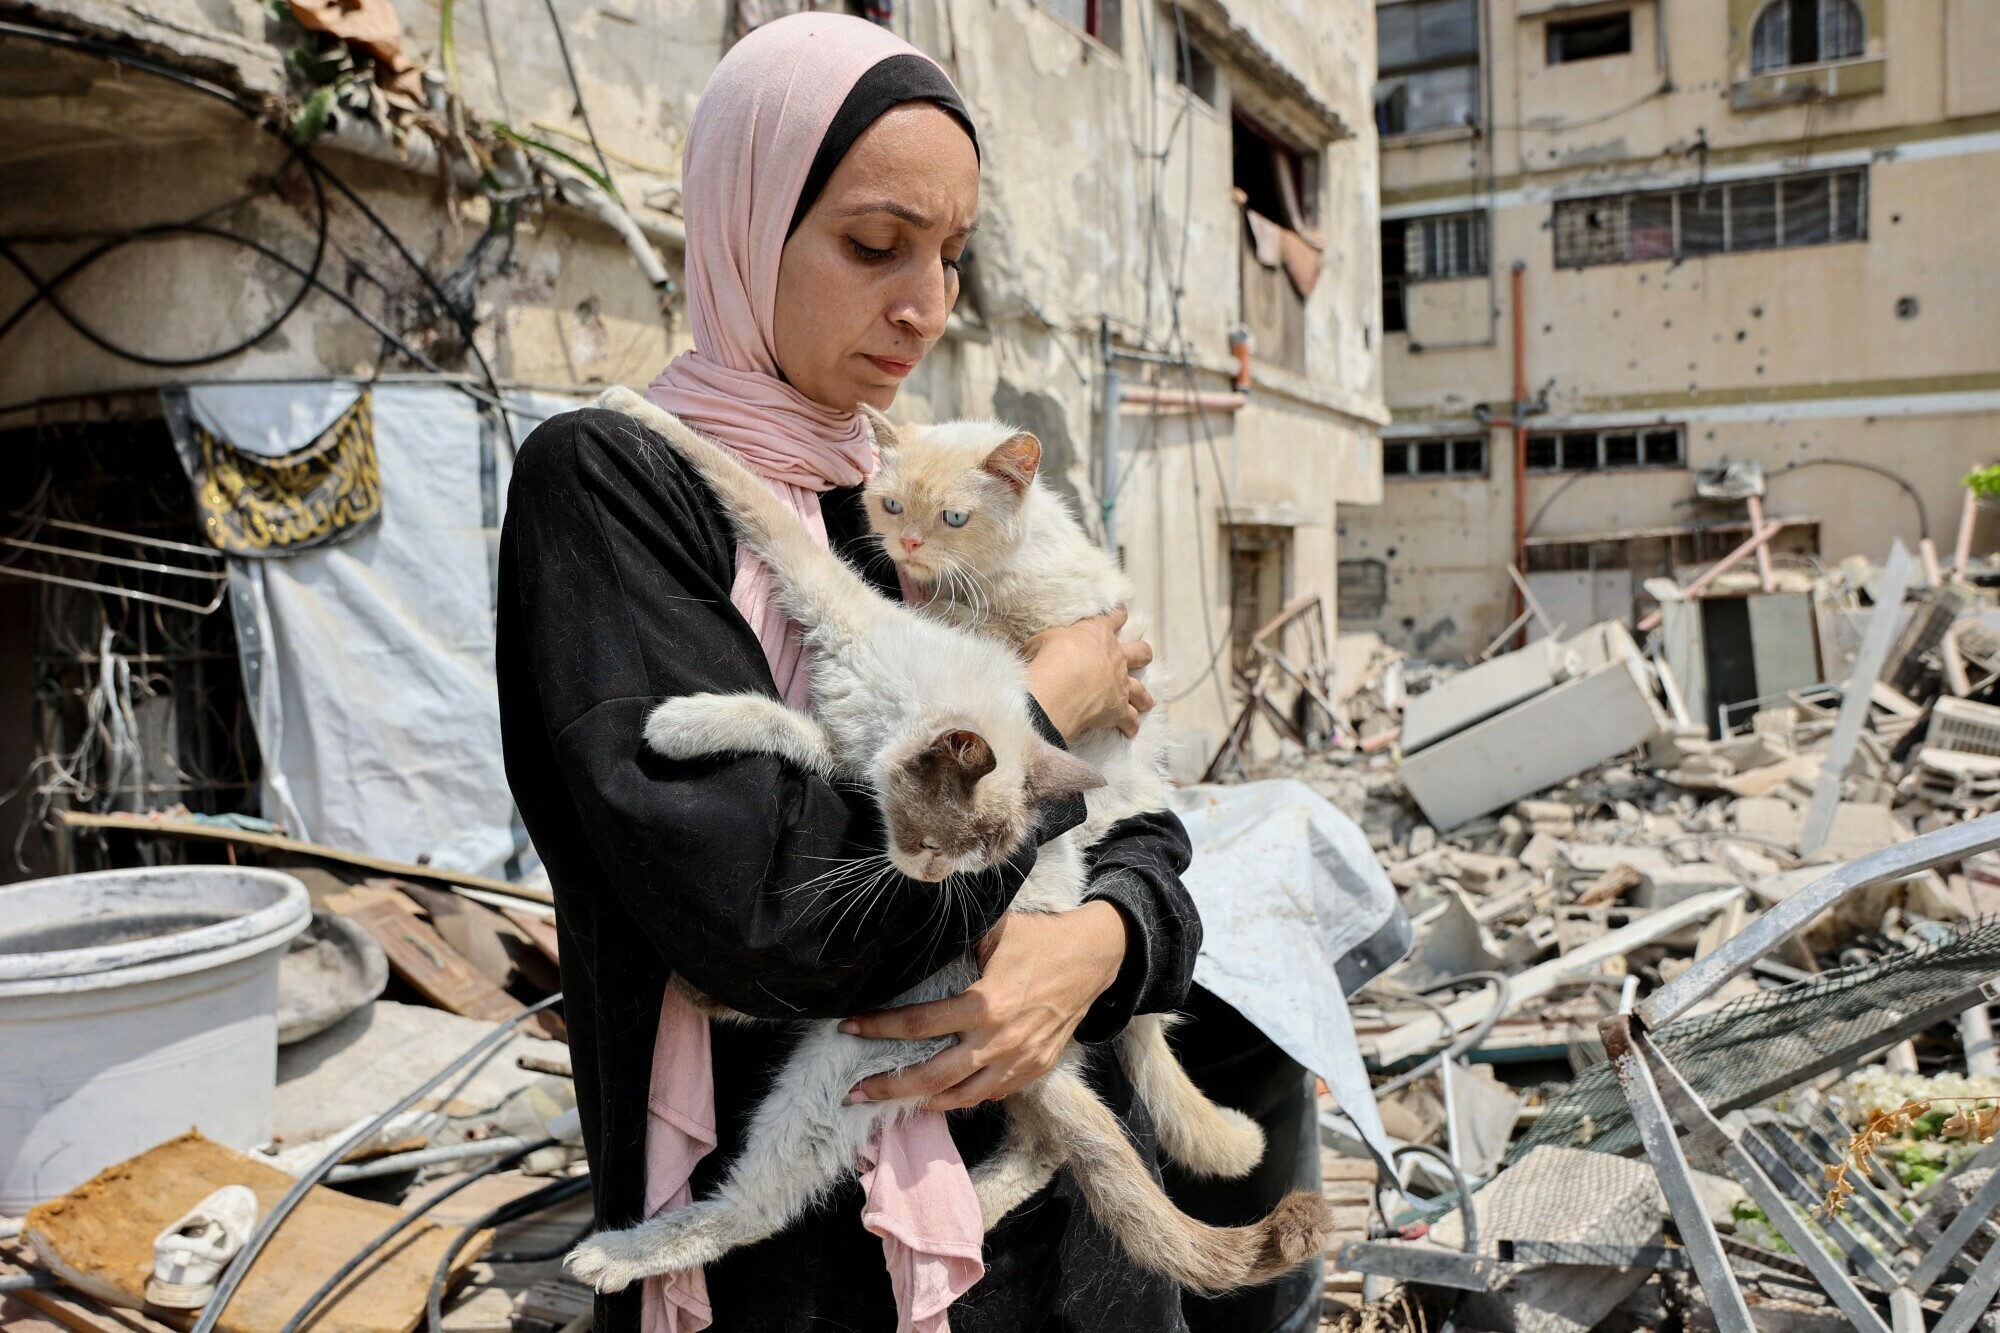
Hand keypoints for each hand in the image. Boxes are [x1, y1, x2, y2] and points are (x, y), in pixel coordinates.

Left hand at [840, 902, 1128, 1110]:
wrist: (1093, 958)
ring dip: (923, 1102)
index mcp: (984, 1004)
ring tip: (895, 1101)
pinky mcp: (1035, 1070)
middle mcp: (999, 1041)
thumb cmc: (1038, 939)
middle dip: (889, 1087)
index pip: (918, 1024)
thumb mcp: (994, 930)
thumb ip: (953, 941)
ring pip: (961, 1097)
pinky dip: (962, 1098)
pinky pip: (990, 1094)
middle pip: (932, 1077)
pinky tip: (941, 1094)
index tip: (849, 1027)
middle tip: (856, 1092)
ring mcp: (1019, 1062)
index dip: (878, 1027)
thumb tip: (910, 938)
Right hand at [1023, 608, 1155, 740]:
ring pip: (1142, 690)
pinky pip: (1130, 720)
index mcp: (1098, 633)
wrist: (1056, 690)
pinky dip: (1131, 726)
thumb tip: (1043, 647)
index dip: (1119, 614)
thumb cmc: (1047, 660)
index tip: (1121, 612)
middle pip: (1141, 652)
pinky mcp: (1118, 709)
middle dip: (1142, 654)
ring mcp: (1120, 684)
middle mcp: (1115, 657)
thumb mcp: (1042, 640)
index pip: (1114, 617)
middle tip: (1141, 657)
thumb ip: (1050, 641)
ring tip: (1146, 702)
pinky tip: (1131, 731)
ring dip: (1144, 696)